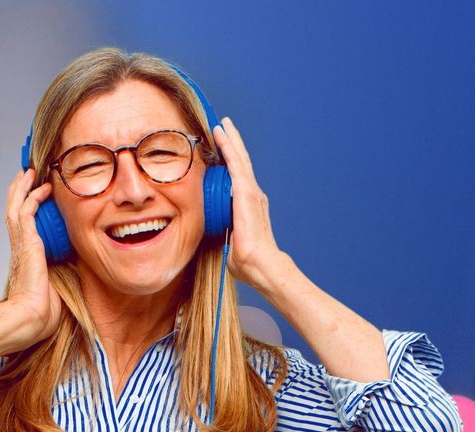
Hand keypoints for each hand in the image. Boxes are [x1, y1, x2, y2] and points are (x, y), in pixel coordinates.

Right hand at [2, 167, 62, 348]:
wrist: (32, 317)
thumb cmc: (44, 310)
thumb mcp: (59, 286)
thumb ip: (66, 272)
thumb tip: (81, 268)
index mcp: (25, 256)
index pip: (23, 225)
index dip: (26, 207)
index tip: (34, 195)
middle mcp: (20, 246)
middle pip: (14, 210)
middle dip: (20, 190)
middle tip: (27, 174)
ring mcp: (21, 243)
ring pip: (16, 205)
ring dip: (23, 187)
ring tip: (30, 172)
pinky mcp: (26, 242)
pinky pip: (27, 211)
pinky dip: (33, 196)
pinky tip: (43, 186)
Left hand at [212, 116, 297, 293]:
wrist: (259, 264)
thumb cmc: (246, 261)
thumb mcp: (229, 242)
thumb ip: (222, 235)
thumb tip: (215, 239)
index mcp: (248, 206)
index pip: (237, 178)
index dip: (230, 162)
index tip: (221, 149)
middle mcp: (252, 195)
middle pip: (240, 163)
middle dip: (232, 144)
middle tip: (224, 126)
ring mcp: (251, 191)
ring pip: (239, 158)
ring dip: (230, 139)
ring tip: (223, 123)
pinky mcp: (246, 191)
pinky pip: (235, 163)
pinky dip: (228, 146)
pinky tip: (221, 134)